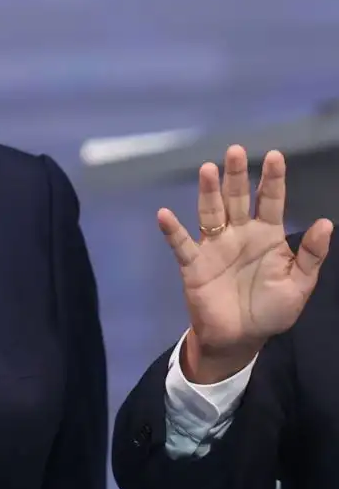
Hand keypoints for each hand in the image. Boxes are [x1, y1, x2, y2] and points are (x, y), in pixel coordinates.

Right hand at [158, 145, 332, 382]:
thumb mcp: (300, 285)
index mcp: (268, 236)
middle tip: (235, 150)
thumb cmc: (272, 310)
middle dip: (237, 175)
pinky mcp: (193, 264)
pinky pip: (181, 244)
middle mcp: (239, 234)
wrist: (241, 338)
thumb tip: (325, 222)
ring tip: (207, 169)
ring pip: (210, 213)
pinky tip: (165, 214)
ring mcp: (214, 247)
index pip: (271, 201)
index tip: (275, 156)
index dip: (273, 179)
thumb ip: (311, 255)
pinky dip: (172, 230)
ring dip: (208, 192)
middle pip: (237, 199)